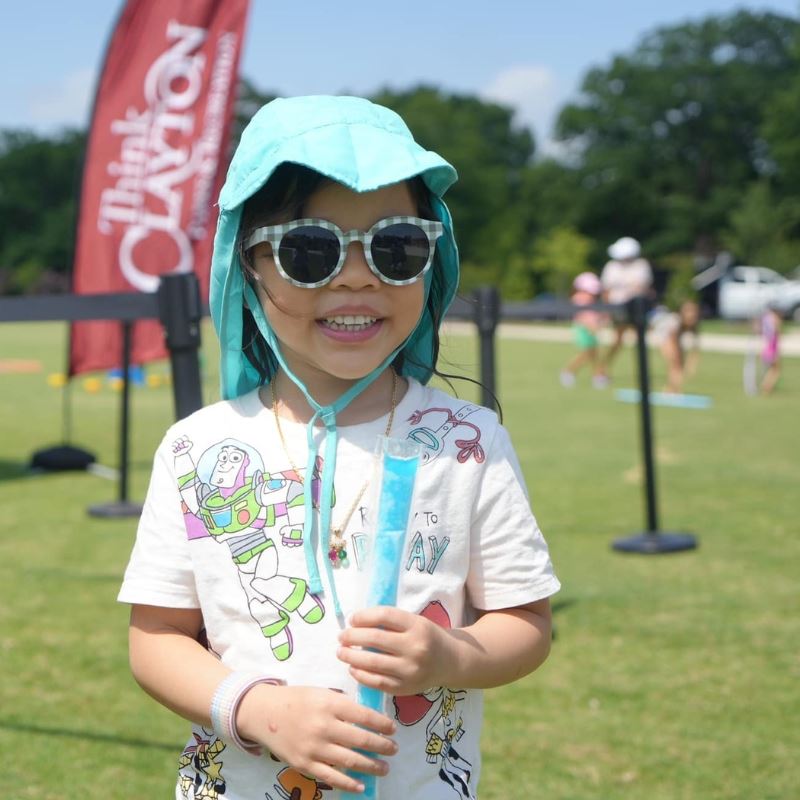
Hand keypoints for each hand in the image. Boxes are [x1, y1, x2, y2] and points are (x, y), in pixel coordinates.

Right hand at [236, 684, 396, 792]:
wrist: (264, 713)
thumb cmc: (297, 700)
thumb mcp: (322, 692)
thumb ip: (342, 704)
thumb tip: (368, 717)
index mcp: (329, 703)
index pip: (363, 715)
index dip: (382, 724)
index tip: (393, 729)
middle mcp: (323, 725)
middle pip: (360, 739)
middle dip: (381, 746)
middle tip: (393, 749)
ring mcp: (314, 747)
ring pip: (349, 760)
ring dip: (371, 766)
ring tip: (384, 767)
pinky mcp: (304, 764)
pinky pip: (330, 777)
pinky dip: (348, 783)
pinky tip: (361, 785)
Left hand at [337, 606, 455, 695]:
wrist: (451, 662)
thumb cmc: (427, 637)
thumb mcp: (415, 621)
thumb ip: (390, 622)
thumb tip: (355, 622)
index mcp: (417, 626)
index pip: (384, 616)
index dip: (363, 616)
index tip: (351, 619)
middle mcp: (415, 647)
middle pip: (375, 638)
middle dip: (352, 636)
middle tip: (341, 636)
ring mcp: (410, 670)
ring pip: (372, 662)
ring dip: (351, 656)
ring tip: (341, 652)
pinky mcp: (405, 688)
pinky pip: (377, 682)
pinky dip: (361, 675)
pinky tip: (353, 668)